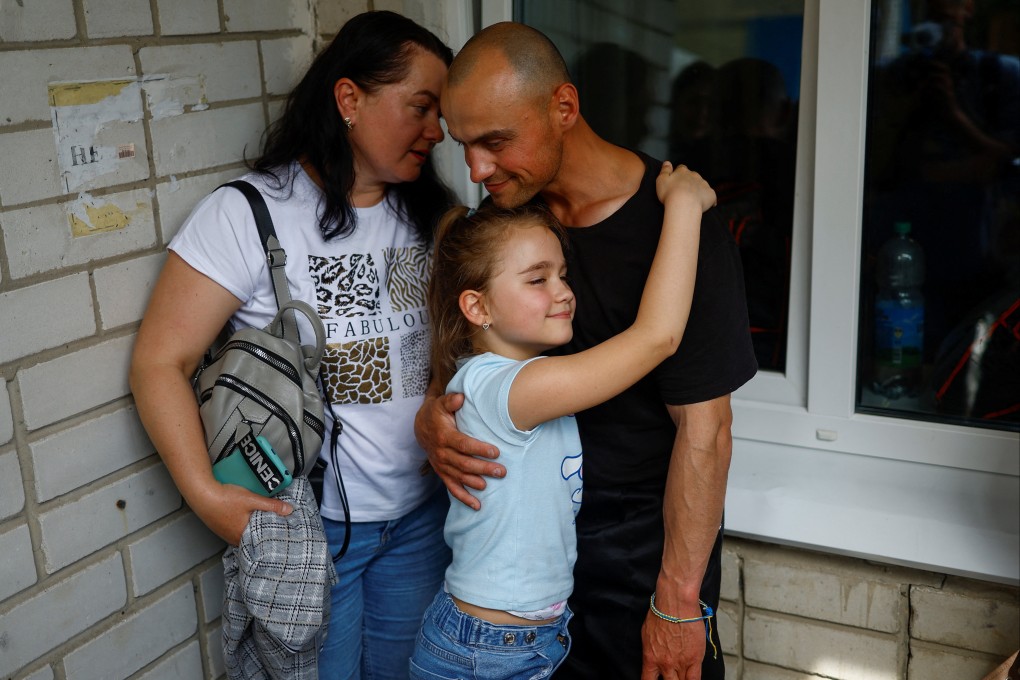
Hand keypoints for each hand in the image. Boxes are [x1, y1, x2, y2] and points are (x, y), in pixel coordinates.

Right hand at [190, 480, 292, 545]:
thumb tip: (289, 510)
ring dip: (253, 527)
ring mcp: (225, 533)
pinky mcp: (221, 526)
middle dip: (264, 531)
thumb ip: (271, 506)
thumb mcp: (252, 500)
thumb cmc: (225, 499)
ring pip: (245, 532)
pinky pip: (236, 528)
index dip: (272, 536)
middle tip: (276, 526)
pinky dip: (244, 523)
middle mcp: (233, 538)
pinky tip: (247, 516)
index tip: (282, 532)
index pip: (262, 541)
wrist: (202, 494)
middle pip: (253, 537)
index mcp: (243, 536)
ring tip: (264, 520)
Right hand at [414, 391, 503, 509]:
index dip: (479, 449)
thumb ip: (451, 401)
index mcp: (444, 437)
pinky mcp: (443, 473)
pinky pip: (452, 488)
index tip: (496, 452)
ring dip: (475, 483)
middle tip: (502, 471)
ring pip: (460, 477)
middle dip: (484, 468)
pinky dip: (464, 498)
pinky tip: (477, 505)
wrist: (421, 426)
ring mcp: (442, 465)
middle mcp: (442, 453)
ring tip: (490, 484)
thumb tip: (460, 398)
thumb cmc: (436, 414)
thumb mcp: (441, 403)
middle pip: (464, 464)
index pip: (464, 445)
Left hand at [640, 601, 707, 679]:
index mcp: (650, 658)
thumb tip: (653, 655)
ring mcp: (680, 663)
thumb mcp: (647, 633)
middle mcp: (664, 664)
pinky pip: (695, 679)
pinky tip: (691, 679)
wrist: (676, 604)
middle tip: (671, 676)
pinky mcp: (694, 659)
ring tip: (680, 676)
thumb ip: (651, 649)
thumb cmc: (661, 612)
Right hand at [656, 161, 716, 212]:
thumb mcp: (661, 180)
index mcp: (682, 172)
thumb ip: (664, 170)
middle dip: (689, 182)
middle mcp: (694, 175)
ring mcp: (703, 184)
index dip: (679, 174)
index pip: (681, 168)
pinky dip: (708, 199)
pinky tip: (704, 204)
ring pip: (702, 184)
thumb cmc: (671, 194)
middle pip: (693, 176)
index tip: (676, 181)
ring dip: (698, 190)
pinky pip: (710, 195)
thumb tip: (667, 162)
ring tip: (692, 199)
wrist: (684, 205)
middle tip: (683, 192)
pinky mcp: (710, 194)